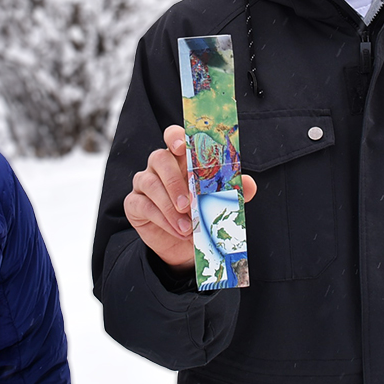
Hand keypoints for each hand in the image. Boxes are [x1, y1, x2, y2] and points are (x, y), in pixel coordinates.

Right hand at [124, 124, 255, 269]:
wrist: (184, 247)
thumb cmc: (201, 215)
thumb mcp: (219, 203)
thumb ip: (232, 191)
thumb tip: (249, 183)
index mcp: (180, 158)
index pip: (173, 137)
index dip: (175, 137)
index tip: (181, 147)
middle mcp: (159, 166)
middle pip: (159, 158)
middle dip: (174, 180)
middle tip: (188, 202)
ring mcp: (144, 183)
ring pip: (150, 183)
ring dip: (170, 206)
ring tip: (188, 226)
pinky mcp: (134, 204)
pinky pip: (143, 205)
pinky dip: (162, 219)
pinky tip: (177, 230)